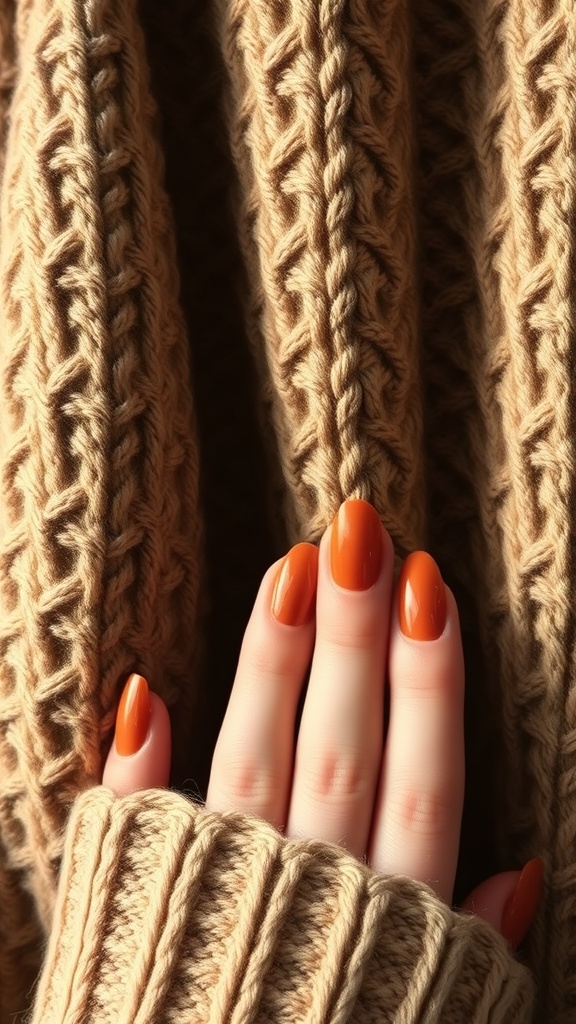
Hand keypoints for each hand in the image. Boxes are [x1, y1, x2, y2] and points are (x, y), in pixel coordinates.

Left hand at [102, 499, 541, 946]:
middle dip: (356, 637)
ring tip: (291, 566)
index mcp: (387, 931)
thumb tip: (523, 868)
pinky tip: (144, 688)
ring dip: (273, 664)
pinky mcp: (141, 920)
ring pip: (257, 761)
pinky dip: (139, 768)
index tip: (427, 586)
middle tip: (360, 530)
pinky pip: (133, 837)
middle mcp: (309, 902)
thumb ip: (473, 950)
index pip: (421, 781)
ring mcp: (223, 905)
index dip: (428, 683)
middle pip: (344, 747)